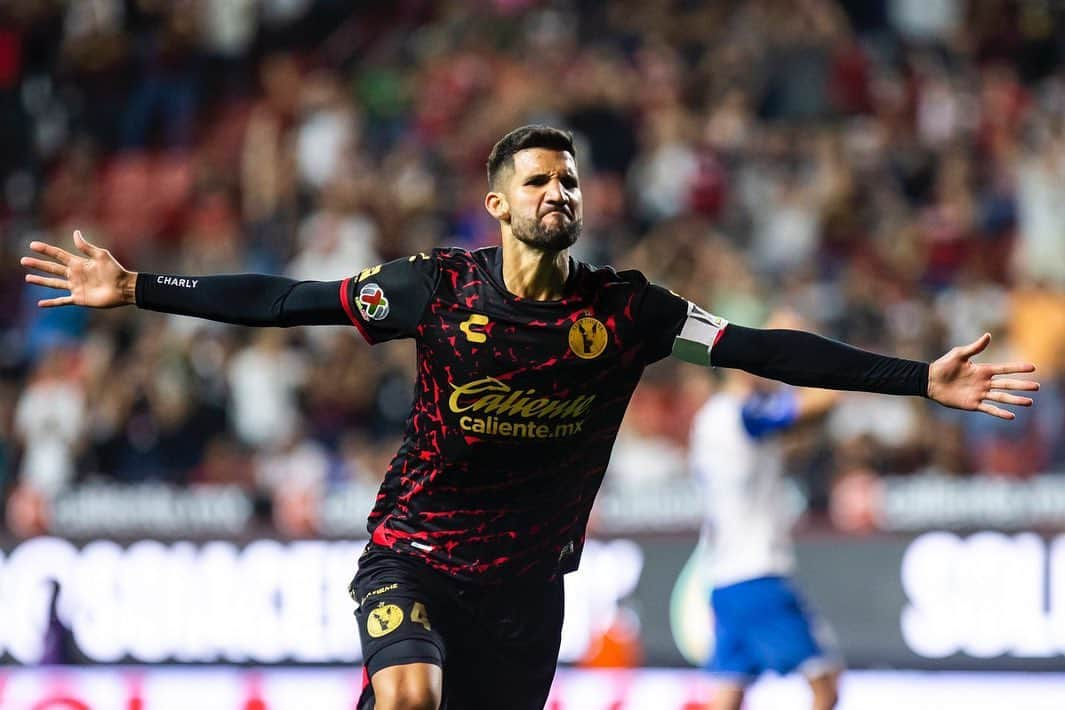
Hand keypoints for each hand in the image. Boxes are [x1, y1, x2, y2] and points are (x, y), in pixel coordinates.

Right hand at [20, 230, 136, 307]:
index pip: (58, 255)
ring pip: (53, 283)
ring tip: (27, 278)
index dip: (46, 250)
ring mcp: (75, 287)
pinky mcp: (79, 298)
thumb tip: (75, 233)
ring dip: (40, 281)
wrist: (123, 288)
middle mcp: (74, 274)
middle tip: (23, 260)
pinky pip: (62, 301)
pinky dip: (51, 303)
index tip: (33, 245)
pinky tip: (40, 304)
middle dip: (38, 264)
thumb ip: (86, 246)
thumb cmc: (115, 270)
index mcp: (78, 263)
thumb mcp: (101, 255)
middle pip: (52, 268)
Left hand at [927, 333, 1037, 418]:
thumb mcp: (959, 354)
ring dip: (1015, 400)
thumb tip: (988, 335)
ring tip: (1029, 402)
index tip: (1033, 368)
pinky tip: (1011, 415)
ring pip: (1001, 397)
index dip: (1018, 368)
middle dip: (1021, 386)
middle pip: (1007, 384)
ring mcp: (979, 394)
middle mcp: (984, 383)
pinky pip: (988, 409)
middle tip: (1037, 387)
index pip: (1004, 369)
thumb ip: (974, 348)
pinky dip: (999, 413)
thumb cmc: (943, 365)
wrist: (930, 380)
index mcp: (983, 370)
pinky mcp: (972, 404)